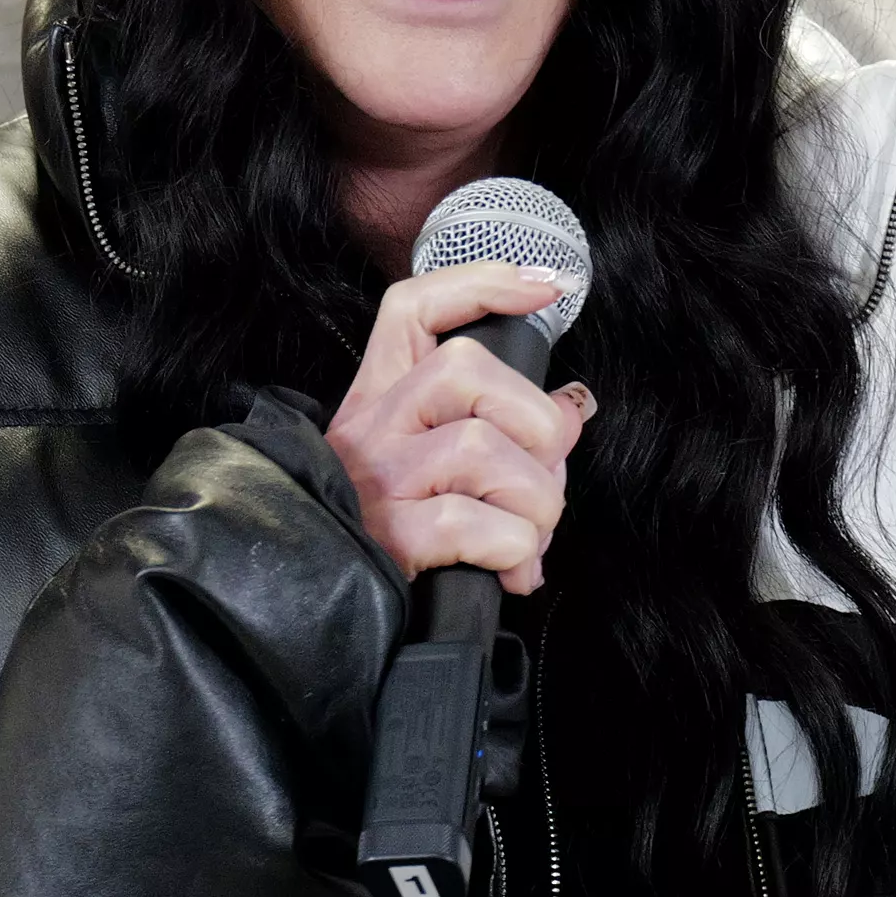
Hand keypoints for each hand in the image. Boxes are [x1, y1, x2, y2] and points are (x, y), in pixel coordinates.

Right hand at [324, 260, 589, 589]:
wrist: (326, 612)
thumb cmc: (391, 538)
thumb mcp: (423, 471)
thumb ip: (494, 432)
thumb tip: (569, 412)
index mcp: (379, 400)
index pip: (412, 309)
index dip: (479, 284)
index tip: (542, 286)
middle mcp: (371, 428)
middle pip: (464, 368)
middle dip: (534, 424)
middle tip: (542, 479)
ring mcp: (376, 480)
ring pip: (482, 448)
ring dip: (534, 501)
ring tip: (529, 536)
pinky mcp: (388, 537)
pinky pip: (474, 523)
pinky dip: (514, 549)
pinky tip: (510, 569)